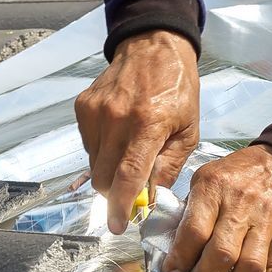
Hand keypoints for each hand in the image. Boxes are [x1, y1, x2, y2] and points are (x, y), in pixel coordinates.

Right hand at [75, 30, 200, 233]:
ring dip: (109, 171)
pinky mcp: (82, 107)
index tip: (118, 225)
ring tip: (129, 152)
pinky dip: (102, 150)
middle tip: (132, 191)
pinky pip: (88, 145)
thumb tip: (151, 196)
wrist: (153, 45)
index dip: (121, 206)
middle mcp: (117, 118)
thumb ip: (169, 166)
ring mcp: (95, 111)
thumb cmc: (177, 87)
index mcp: (148, 124)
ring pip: (93, 164)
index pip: (127, 176)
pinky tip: (119, 135)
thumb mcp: (188, 129)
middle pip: (103, 177)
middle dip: (115, 193)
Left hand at [161, 145, 271, 271]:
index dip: (180, 259)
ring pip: (250, 268)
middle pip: (222, 255)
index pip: (195, 232)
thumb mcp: (205, 179)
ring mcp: (270, 219)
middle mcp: (243, 202)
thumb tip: (170, 252)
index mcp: (214, 186)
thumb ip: (190, 212)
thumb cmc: (236, 175)